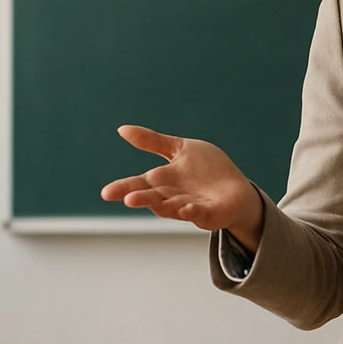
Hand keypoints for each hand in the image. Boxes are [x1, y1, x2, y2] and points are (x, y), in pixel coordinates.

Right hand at [99, 125, 264, 249]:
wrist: (236, 189)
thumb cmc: (207, 170)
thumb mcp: (180, 149)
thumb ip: (153, 142)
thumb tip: (121, 129)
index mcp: (163, 181)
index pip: (139, 184)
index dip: (123, 188)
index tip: (106, 193)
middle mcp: (172, 196)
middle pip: (153, 198)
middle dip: (141, 198)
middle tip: (128, 199)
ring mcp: (190, 207)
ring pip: (173, 208)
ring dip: (162, 205)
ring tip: (147, 202)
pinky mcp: (210, 213)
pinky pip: (200, 214)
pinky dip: (193, 211)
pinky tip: (187, 208)